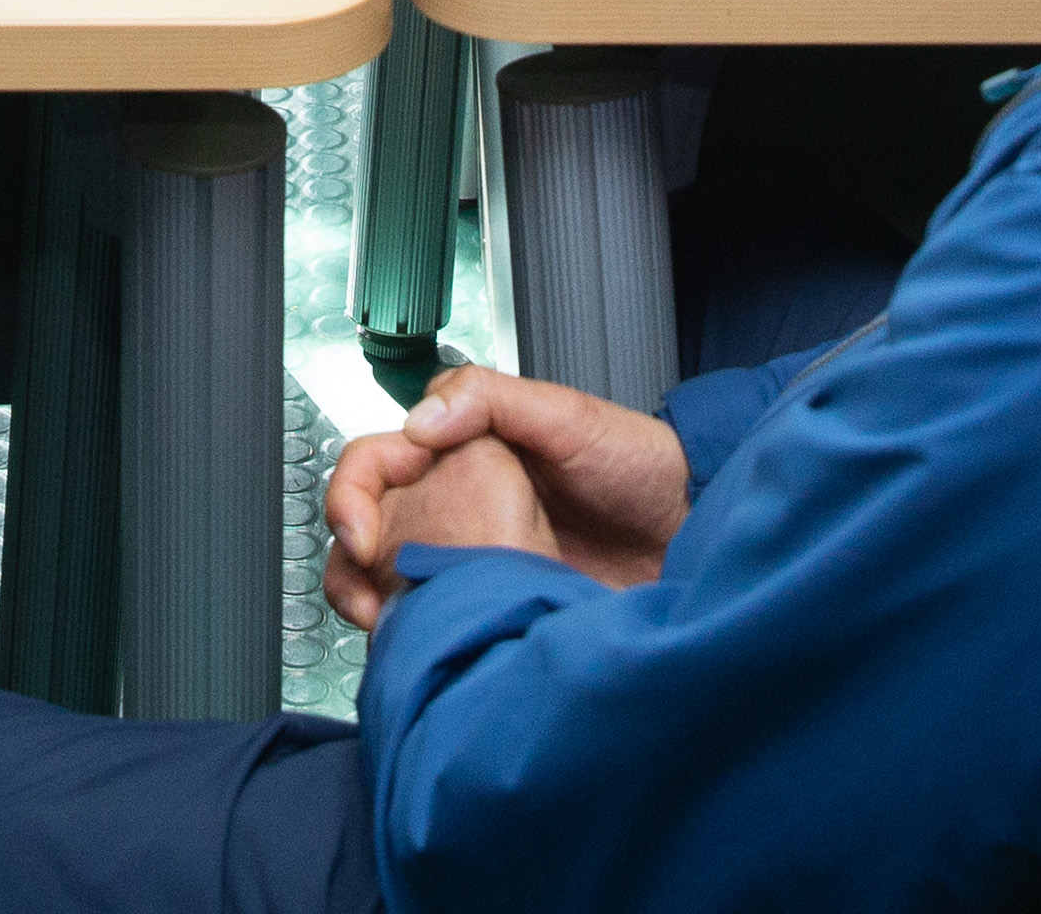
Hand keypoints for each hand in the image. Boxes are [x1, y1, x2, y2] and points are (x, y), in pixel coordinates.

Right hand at [317, 367, 689, 628]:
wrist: (689, 534)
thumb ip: (491, 399)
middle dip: (351, 562)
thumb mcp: (567, 415)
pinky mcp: (493, 603)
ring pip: (391, 580)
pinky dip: (420, 632)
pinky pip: (437, 619)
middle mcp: (458, 504)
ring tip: (391, 625)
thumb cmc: (638, 465)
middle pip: (369, 529)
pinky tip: (427, 642)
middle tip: (369, 594)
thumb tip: (420, 422)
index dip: (353, 493)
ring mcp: (474, 558)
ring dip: (376, 602)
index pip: (376, 461)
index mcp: (462, 449)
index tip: (363, 532)